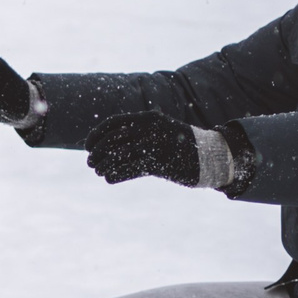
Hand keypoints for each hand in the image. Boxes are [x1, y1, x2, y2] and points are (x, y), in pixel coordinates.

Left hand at [83, 111, 200, 185]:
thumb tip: (107, 141)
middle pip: (113, 140)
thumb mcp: (160, 130)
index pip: (113, 123)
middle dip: (98, 152)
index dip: (97, 134)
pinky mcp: (160, 163)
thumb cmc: (179, 144)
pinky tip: (109, 178)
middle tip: (90, 162)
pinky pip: (131, 169)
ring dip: (105, 165)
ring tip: (99, 171)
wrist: (209, 156)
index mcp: (148, 118)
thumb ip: (138, 132)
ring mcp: (155, 146)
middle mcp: (150, 129)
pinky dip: (116, 174)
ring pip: (119, 156)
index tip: (88, 146)